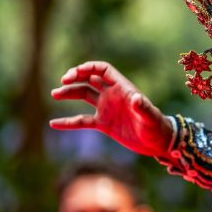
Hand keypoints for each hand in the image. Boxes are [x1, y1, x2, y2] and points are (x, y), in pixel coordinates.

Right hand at [51, 62, 173, 157]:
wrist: (158, 143)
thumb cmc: (157, 127)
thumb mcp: (150, 117)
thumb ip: (143, 107)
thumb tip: (136, 98)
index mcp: (122, 88)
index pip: (102, 70)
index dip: (88, 68)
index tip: (74, 74)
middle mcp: (112, 95)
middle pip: (89, 80)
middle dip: (75, 77)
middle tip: (62, 81)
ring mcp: (106, 109)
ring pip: (83, 96)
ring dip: (69, 93)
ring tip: (54, 94)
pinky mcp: (104, 124)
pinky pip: (82, 121)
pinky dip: (69, 122)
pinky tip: (54, 123)